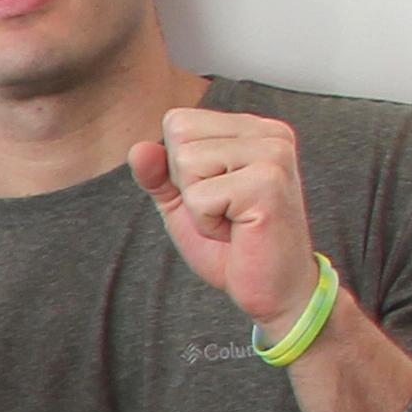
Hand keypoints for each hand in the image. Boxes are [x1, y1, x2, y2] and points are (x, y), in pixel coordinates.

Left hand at [132, 106, 321, 334]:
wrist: (273, 288)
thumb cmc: (231, 245)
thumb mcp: (184, 204)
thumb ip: (159, 174)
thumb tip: (138, 148)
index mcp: (252, 130)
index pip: (179, 122)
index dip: (178, 169)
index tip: (214, 195)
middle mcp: (269, 133)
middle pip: (180, 138)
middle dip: (187, 186)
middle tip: (224, 211)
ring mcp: (273, 154)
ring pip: (187, 163)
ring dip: (198, 206)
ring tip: (231, 220)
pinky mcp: (267, 182)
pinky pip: (199, 196)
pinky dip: (207, 224)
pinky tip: (238, 230)